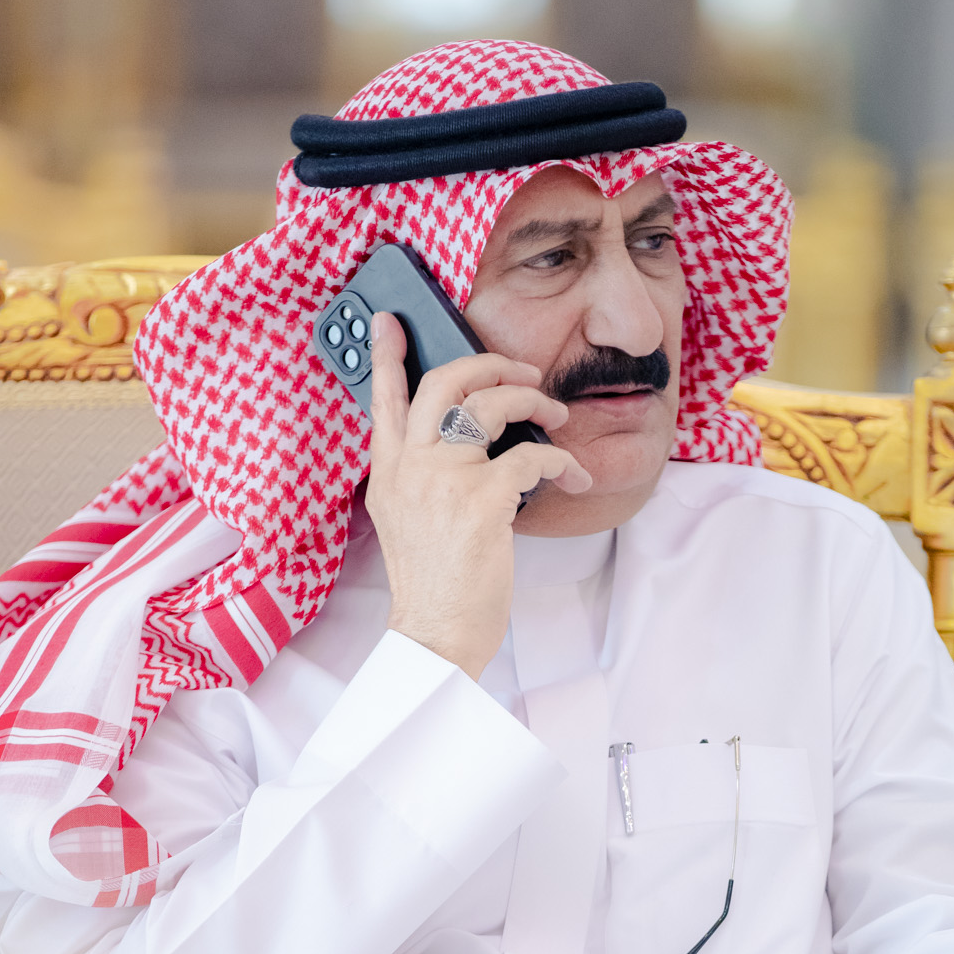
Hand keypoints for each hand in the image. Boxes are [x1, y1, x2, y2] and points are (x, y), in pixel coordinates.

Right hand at [365, 312, 591, 676]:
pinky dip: (560, 461)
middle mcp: (409, 467)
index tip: (388, 321)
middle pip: (442, 383)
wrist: (435, 633)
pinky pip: (531, 457)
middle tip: (520, 371)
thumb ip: (420, 476)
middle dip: (488, 365)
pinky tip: (571, 474)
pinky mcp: (481, 501)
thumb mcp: (405, 520)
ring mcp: (443, 480)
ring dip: (533, 401)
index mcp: (388, 472)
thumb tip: (463, 439)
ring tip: (556, 415)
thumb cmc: (433, 583)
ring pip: (489, 405)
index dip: (385, 355)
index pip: (382, 400)